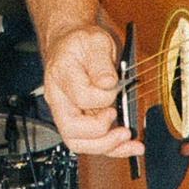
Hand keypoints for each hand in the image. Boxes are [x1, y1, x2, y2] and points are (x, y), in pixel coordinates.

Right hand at [45, 20, 134, 158]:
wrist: (69, 44)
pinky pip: (89, 141)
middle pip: (71, 131)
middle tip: (123, 128)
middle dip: (101, 135)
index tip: (115, 87)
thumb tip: (108, 83)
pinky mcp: (77, 120)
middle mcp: (59, 98)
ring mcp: (65, 112)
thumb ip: (101, 61)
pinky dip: (110, 148)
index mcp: (61, 75)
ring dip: (106, 147)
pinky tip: (128, 146)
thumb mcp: (95, 41)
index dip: (102, 97)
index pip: (80, 97)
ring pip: (78, 142)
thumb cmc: (81, 43)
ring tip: (130, 142)